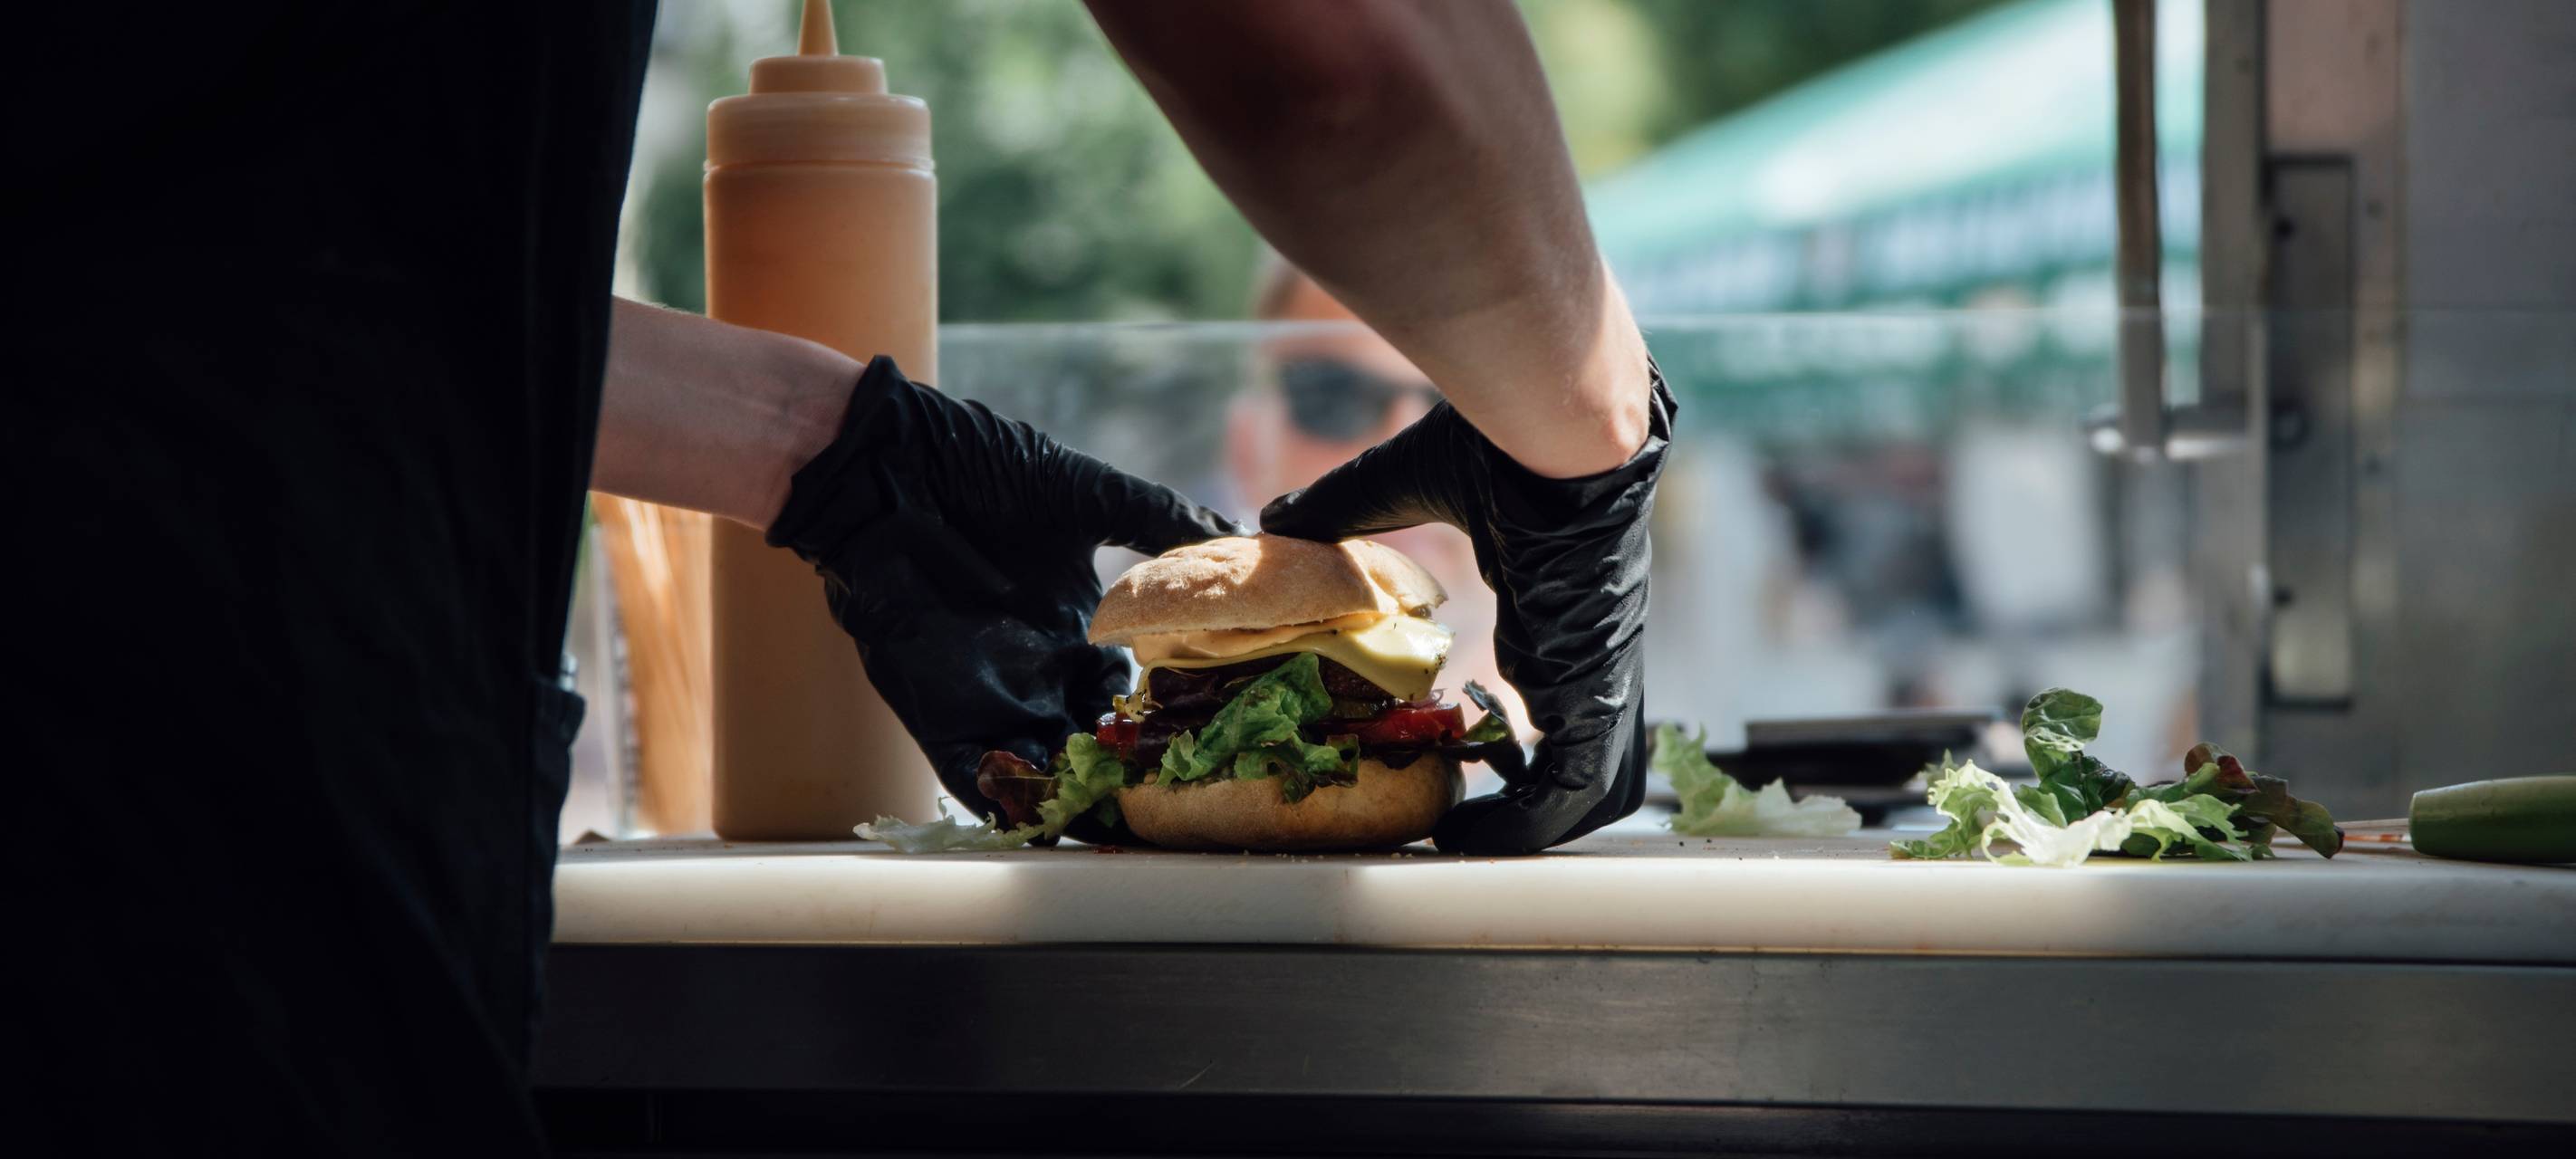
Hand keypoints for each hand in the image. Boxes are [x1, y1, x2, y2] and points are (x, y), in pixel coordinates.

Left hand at [766, 357, 1239, 833]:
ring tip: (1114, 823)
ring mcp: (985, 689)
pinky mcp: (933, 702)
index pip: (1127, 691)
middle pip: (1088, 740)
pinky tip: (1030, 812)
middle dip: (1123, 772)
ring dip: (1069, 796)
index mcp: (1075, 627)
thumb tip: (1244, 533)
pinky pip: (964, 766)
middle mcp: (1036, 668)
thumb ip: (1160, 519)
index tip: (1209, 738)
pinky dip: (995, 795)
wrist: (891, 458)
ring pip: (1035, 764)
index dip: (1163, 718)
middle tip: (1170, 802)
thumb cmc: (982, 466)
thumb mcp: (1089, 492)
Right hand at [1261, 369, 1674, 854]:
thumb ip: (1346, 509)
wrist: (1558, 433)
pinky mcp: (1593, 691)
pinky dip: (1527, 823)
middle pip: (1593, 756)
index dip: (1522, 736)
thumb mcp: (1406, 484)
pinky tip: (1474, 837)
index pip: (1563, 692)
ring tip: (1465, 839)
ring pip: (1590, 784)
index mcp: (1566, 611)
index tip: (1467, 757)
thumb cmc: (1500, 443)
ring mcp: (1601, 675)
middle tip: (1471, 818)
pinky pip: (1570, 786)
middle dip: (1539, 798)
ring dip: (1531, 820)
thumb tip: (1277, 518)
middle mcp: (1594, 653)